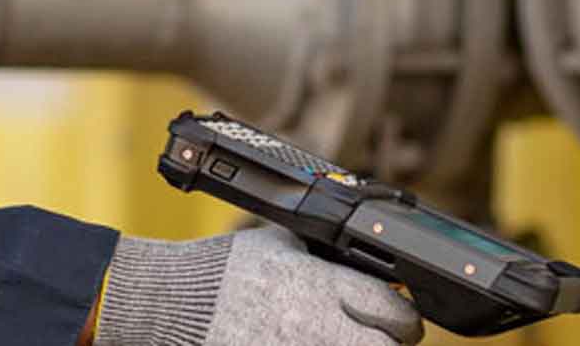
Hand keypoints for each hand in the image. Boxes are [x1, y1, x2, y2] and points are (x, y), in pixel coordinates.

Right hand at [96, 226, 422, 345]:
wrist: (173, 302)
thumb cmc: (224, 270)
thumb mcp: (279, 244)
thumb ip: (323, 257)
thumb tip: (362, 264)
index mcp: (317, 284)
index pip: (391, 308)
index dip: (405, 317)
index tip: (402, 319)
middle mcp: (314, 325)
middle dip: (391, 344)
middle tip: (386, 340)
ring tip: (354, 342)